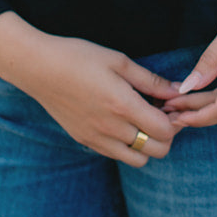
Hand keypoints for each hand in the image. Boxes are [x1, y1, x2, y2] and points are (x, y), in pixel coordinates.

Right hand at [0, 13, 182, 165]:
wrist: (38, 68)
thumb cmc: (78, 57)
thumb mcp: (119, 61)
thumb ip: (151, 80)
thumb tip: (178, 90)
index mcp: (123, 105)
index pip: (165, 131)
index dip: (174, 120)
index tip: (168, 105)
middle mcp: (112, 128)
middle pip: (157, 151)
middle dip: (166, 135)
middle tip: (158, 114)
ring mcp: (97, 138)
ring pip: (138, 160)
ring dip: (147, 145)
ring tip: (140, 121)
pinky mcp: (85, 141)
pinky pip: (117, 155)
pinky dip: (127, 146)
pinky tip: (121, 123)